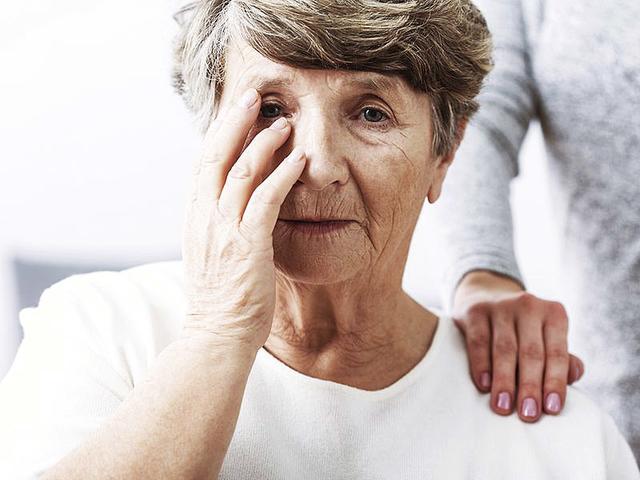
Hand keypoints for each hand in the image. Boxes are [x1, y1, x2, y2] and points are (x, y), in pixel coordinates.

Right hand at [181, 88, 305, 350]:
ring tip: (283, 122)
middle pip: (215, 156)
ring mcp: (224, 230)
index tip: (234, 111)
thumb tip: (228, 207)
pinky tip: (299, 160)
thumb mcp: (209, 255)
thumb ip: (217, 226)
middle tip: (253, 95)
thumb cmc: (220, 301)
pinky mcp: (248, 245)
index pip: (203, 164)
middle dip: (234, 122)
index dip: (218, 134)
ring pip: (240, 172)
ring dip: (263, 143)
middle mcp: (204, 218)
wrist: (216, 337)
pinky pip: (266, 200)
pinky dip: (283, 176)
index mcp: (195, 219)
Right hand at [453, 271, 584, 422]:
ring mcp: (500, 306)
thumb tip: (575, 376)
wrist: (488, 296)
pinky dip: (481, 364)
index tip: (552, 409)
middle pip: (531, 352)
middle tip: (528, 414)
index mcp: (554, 314)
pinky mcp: (475, 311)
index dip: (555, 381)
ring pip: (504, 349)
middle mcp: (529, 306)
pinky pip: (479, 341)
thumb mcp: (546, 337)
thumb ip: (562, 358)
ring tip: (503, 407)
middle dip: (530, 386)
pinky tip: (483, 384)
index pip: (556, 352)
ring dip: (504, 380)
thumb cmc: (523, 329)